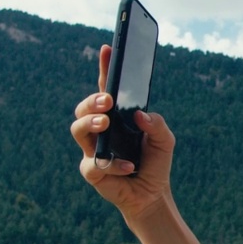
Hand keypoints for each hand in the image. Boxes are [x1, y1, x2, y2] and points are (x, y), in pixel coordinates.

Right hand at [71, 44, 176, 222]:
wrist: (152, 195)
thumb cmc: (154, 162)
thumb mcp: (165, 139)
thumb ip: (156, 124)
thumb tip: (140, 115)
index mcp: (116, 116)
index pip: (107, 87)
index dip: (106, 68)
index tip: (108, 48)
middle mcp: (100, 130)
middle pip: (84, 106)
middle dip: (92, 100)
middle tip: (108, 100)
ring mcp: (93, 149)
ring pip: (78, 129)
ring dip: (90, 122)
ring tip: (105, 122)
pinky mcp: (92, 172)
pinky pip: (94, 164)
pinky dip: (114, 164)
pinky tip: (130, 166)